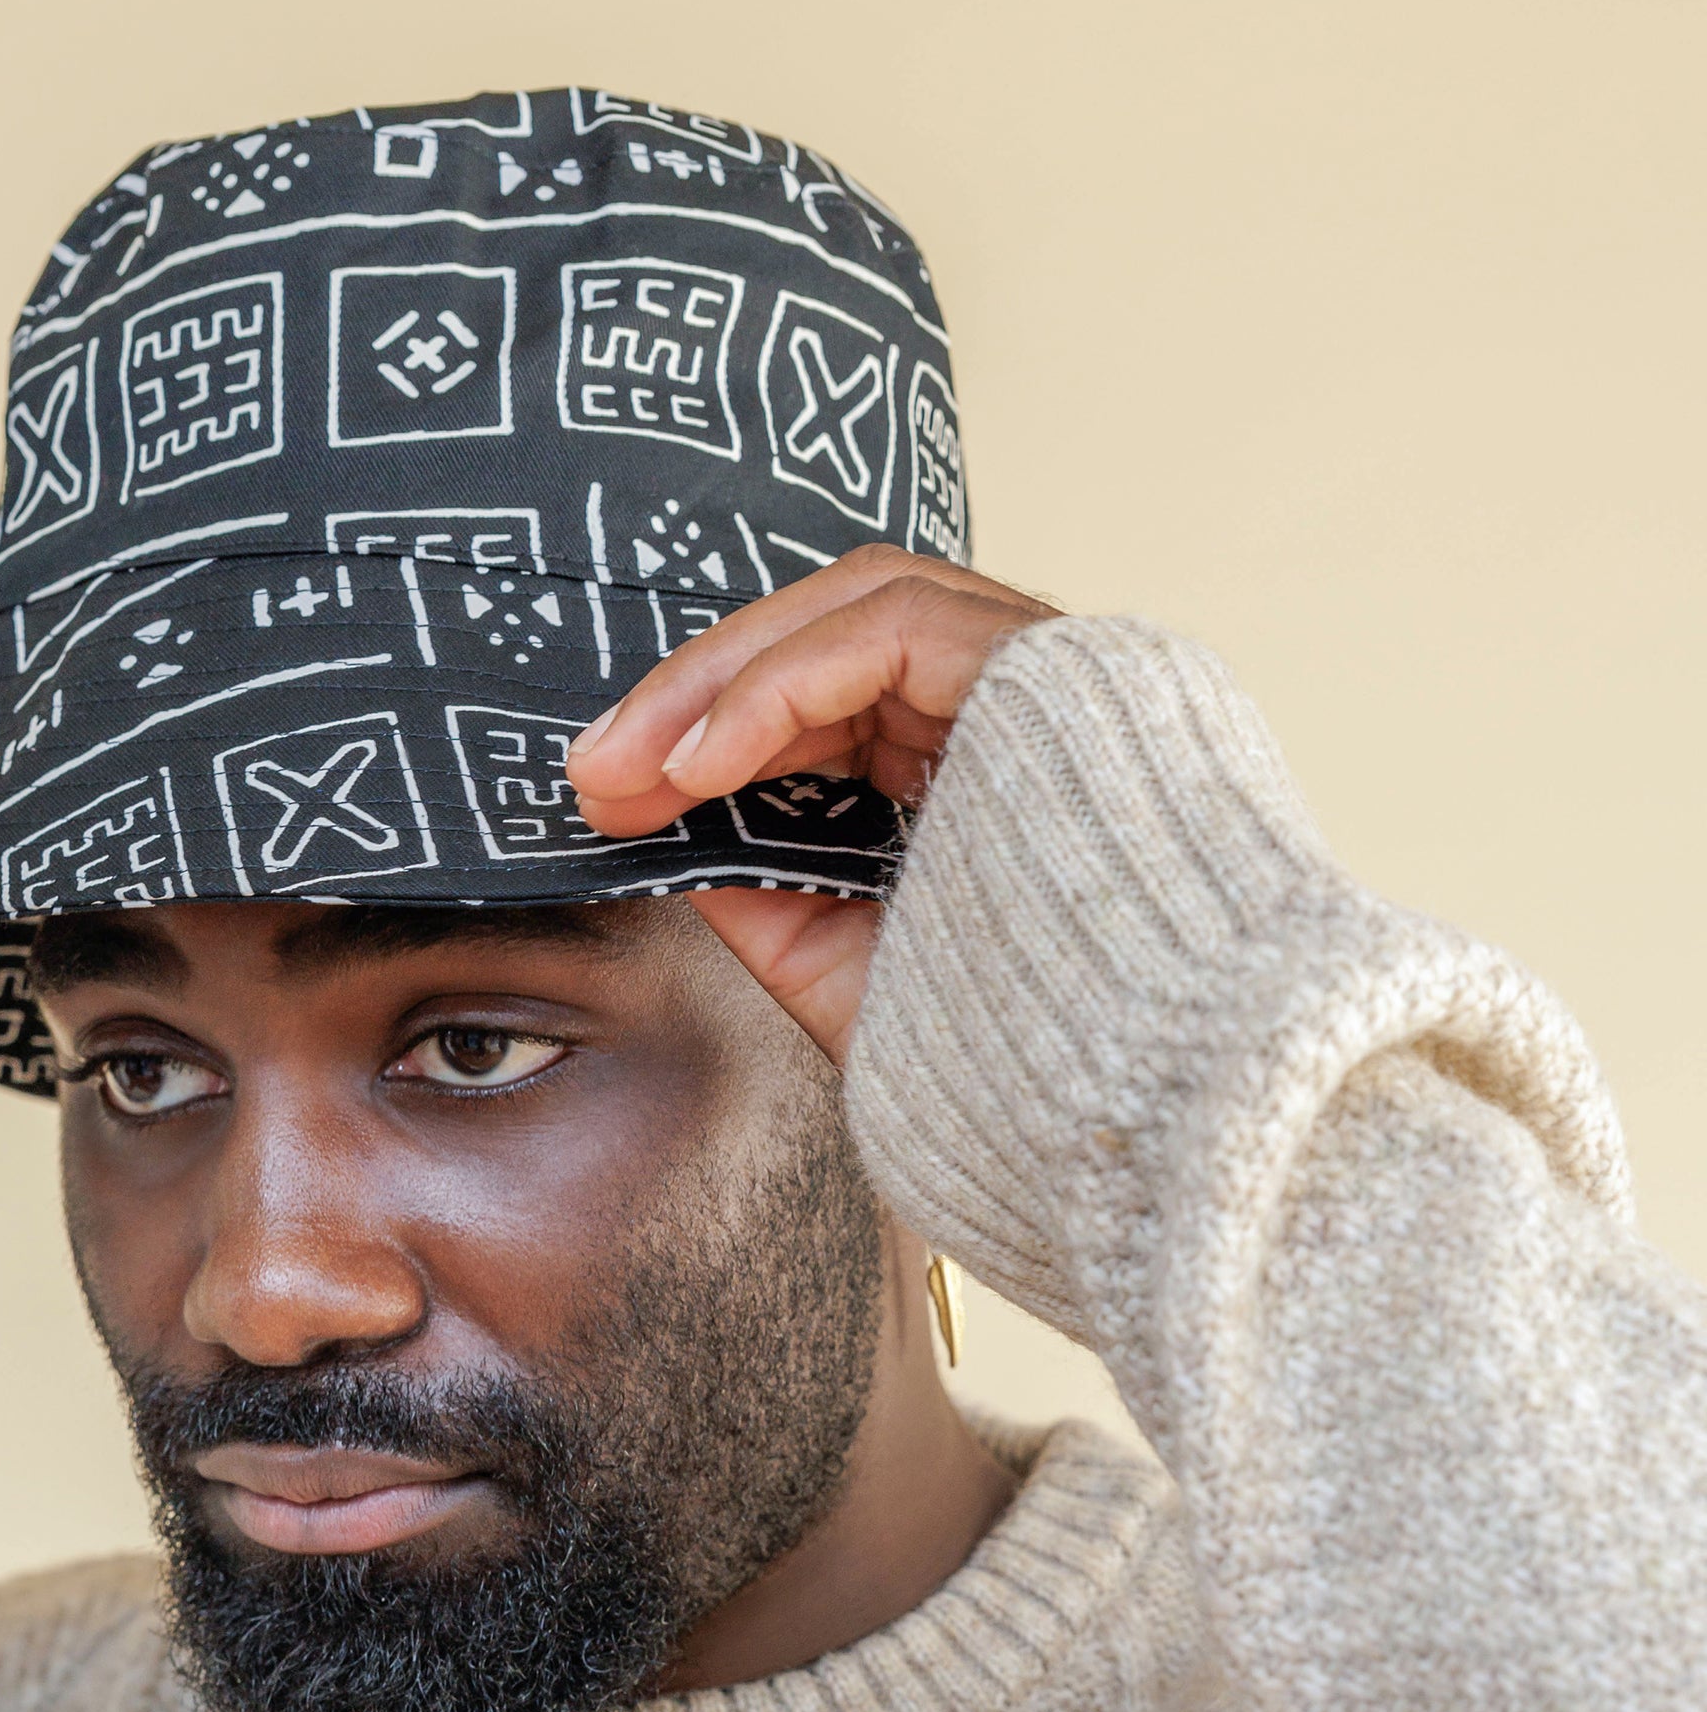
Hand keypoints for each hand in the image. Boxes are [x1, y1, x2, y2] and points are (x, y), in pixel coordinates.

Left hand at [567, 547, 1054, 1064]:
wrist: (1118, 1105)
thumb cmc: (1011, 1062)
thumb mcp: (845, 970)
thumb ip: (768, 895)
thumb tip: (676, 836)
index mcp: (990, 773)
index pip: (835, 703)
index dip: (711, 733)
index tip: (609, 796)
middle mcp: (1023, 710)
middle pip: (833, 639)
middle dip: (693, 699)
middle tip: (592, 769)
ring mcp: (1047, 677)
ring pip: (856, 606)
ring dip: (722, 678)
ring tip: (631, 765)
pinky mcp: (1055, 665)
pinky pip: (892, 622)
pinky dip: (781, 681)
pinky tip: (702, 763)